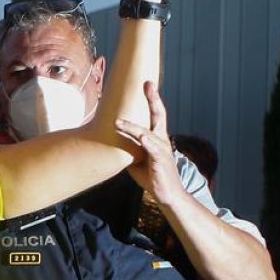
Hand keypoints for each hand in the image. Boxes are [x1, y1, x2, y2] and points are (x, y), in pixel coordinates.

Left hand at [116, 81, 183, 205]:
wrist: (168, 195)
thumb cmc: (152, 177)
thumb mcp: (136, 160)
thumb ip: (127, 149)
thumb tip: (111, 142)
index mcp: (157, 139)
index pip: (155, 116)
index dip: (151, 100)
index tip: (147, 84)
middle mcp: (162, 141)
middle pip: (159, 116)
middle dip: (153, 99)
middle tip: (148, 83)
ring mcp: (163, 151)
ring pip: (148, 134)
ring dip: (132, 127)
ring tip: (117, 121)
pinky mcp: (161, 162)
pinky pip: (154, 150)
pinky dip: (147, 143)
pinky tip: (142, 137)